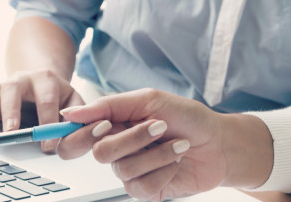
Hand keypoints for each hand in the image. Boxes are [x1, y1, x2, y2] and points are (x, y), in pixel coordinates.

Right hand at [0, 69, 83, 152]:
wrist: (41, 80)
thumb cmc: (57, 95)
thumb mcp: (73, 100)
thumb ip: (77, 113)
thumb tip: (71, 127)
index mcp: (45, 79)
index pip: (47, 99)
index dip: (48, 121)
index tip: (48, 143)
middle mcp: (21, 79)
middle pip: (14, 89)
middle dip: (12, 110)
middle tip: (12, 130)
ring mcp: (1, 86)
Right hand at [57, 89, 271, 200]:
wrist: (220, 143)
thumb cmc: (189, 118)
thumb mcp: (151, 100)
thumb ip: (109, 105)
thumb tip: (70, 114)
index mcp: (115, 125)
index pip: (77, 137)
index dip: (83, 134)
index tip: (106, 124)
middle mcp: (119, 149)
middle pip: (100, 153)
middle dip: (133, 138)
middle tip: (158, 127)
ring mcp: (132, 171)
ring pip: (124, 168)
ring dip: (158, 152)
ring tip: (178, 143)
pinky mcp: (146, 190)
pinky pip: (141, 185)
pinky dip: (165, 168)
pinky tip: (177, 160)